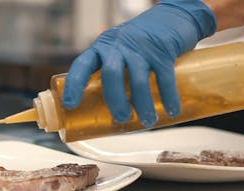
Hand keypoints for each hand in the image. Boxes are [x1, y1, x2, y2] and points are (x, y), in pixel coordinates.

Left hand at [62, 0, 216, 126]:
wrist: (174, 15)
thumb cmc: (142, 42)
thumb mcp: (120, 50)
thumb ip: (113, 72)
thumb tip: (109, 110)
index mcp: (102, 47)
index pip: (82, 65)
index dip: (74, 85)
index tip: (70, 105)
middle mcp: (119, 45)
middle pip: (111, 75)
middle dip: (115, 101)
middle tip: (121, 118)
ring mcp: (141, 46)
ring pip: (138, 80)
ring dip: (143, 105)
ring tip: (147, 122)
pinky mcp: (163, 50)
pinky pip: (164, 77)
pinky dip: (169, 97)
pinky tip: (172, 111)